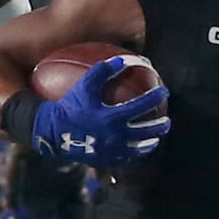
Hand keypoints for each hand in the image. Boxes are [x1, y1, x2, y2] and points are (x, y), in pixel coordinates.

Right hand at [33, 59, 170, 167]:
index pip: (143, 105)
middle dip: (160, 125)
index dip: (156, 97)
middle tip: (166, 120)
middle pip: (147, 131)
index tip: (164, 92)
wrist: (52, 133)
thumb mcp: (84, 86)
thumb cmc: (68, 106)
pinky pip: (125, 158)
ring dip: (151, 141)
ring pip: (139, 148)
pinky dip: (134, 152)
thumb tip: (122, 59)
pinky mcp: (106, 159)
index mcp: (113, 117)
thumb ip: (103, 70)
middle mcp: (117, 135)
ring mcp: (113, 150)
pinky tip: (136, 148)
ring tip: (156, 138)